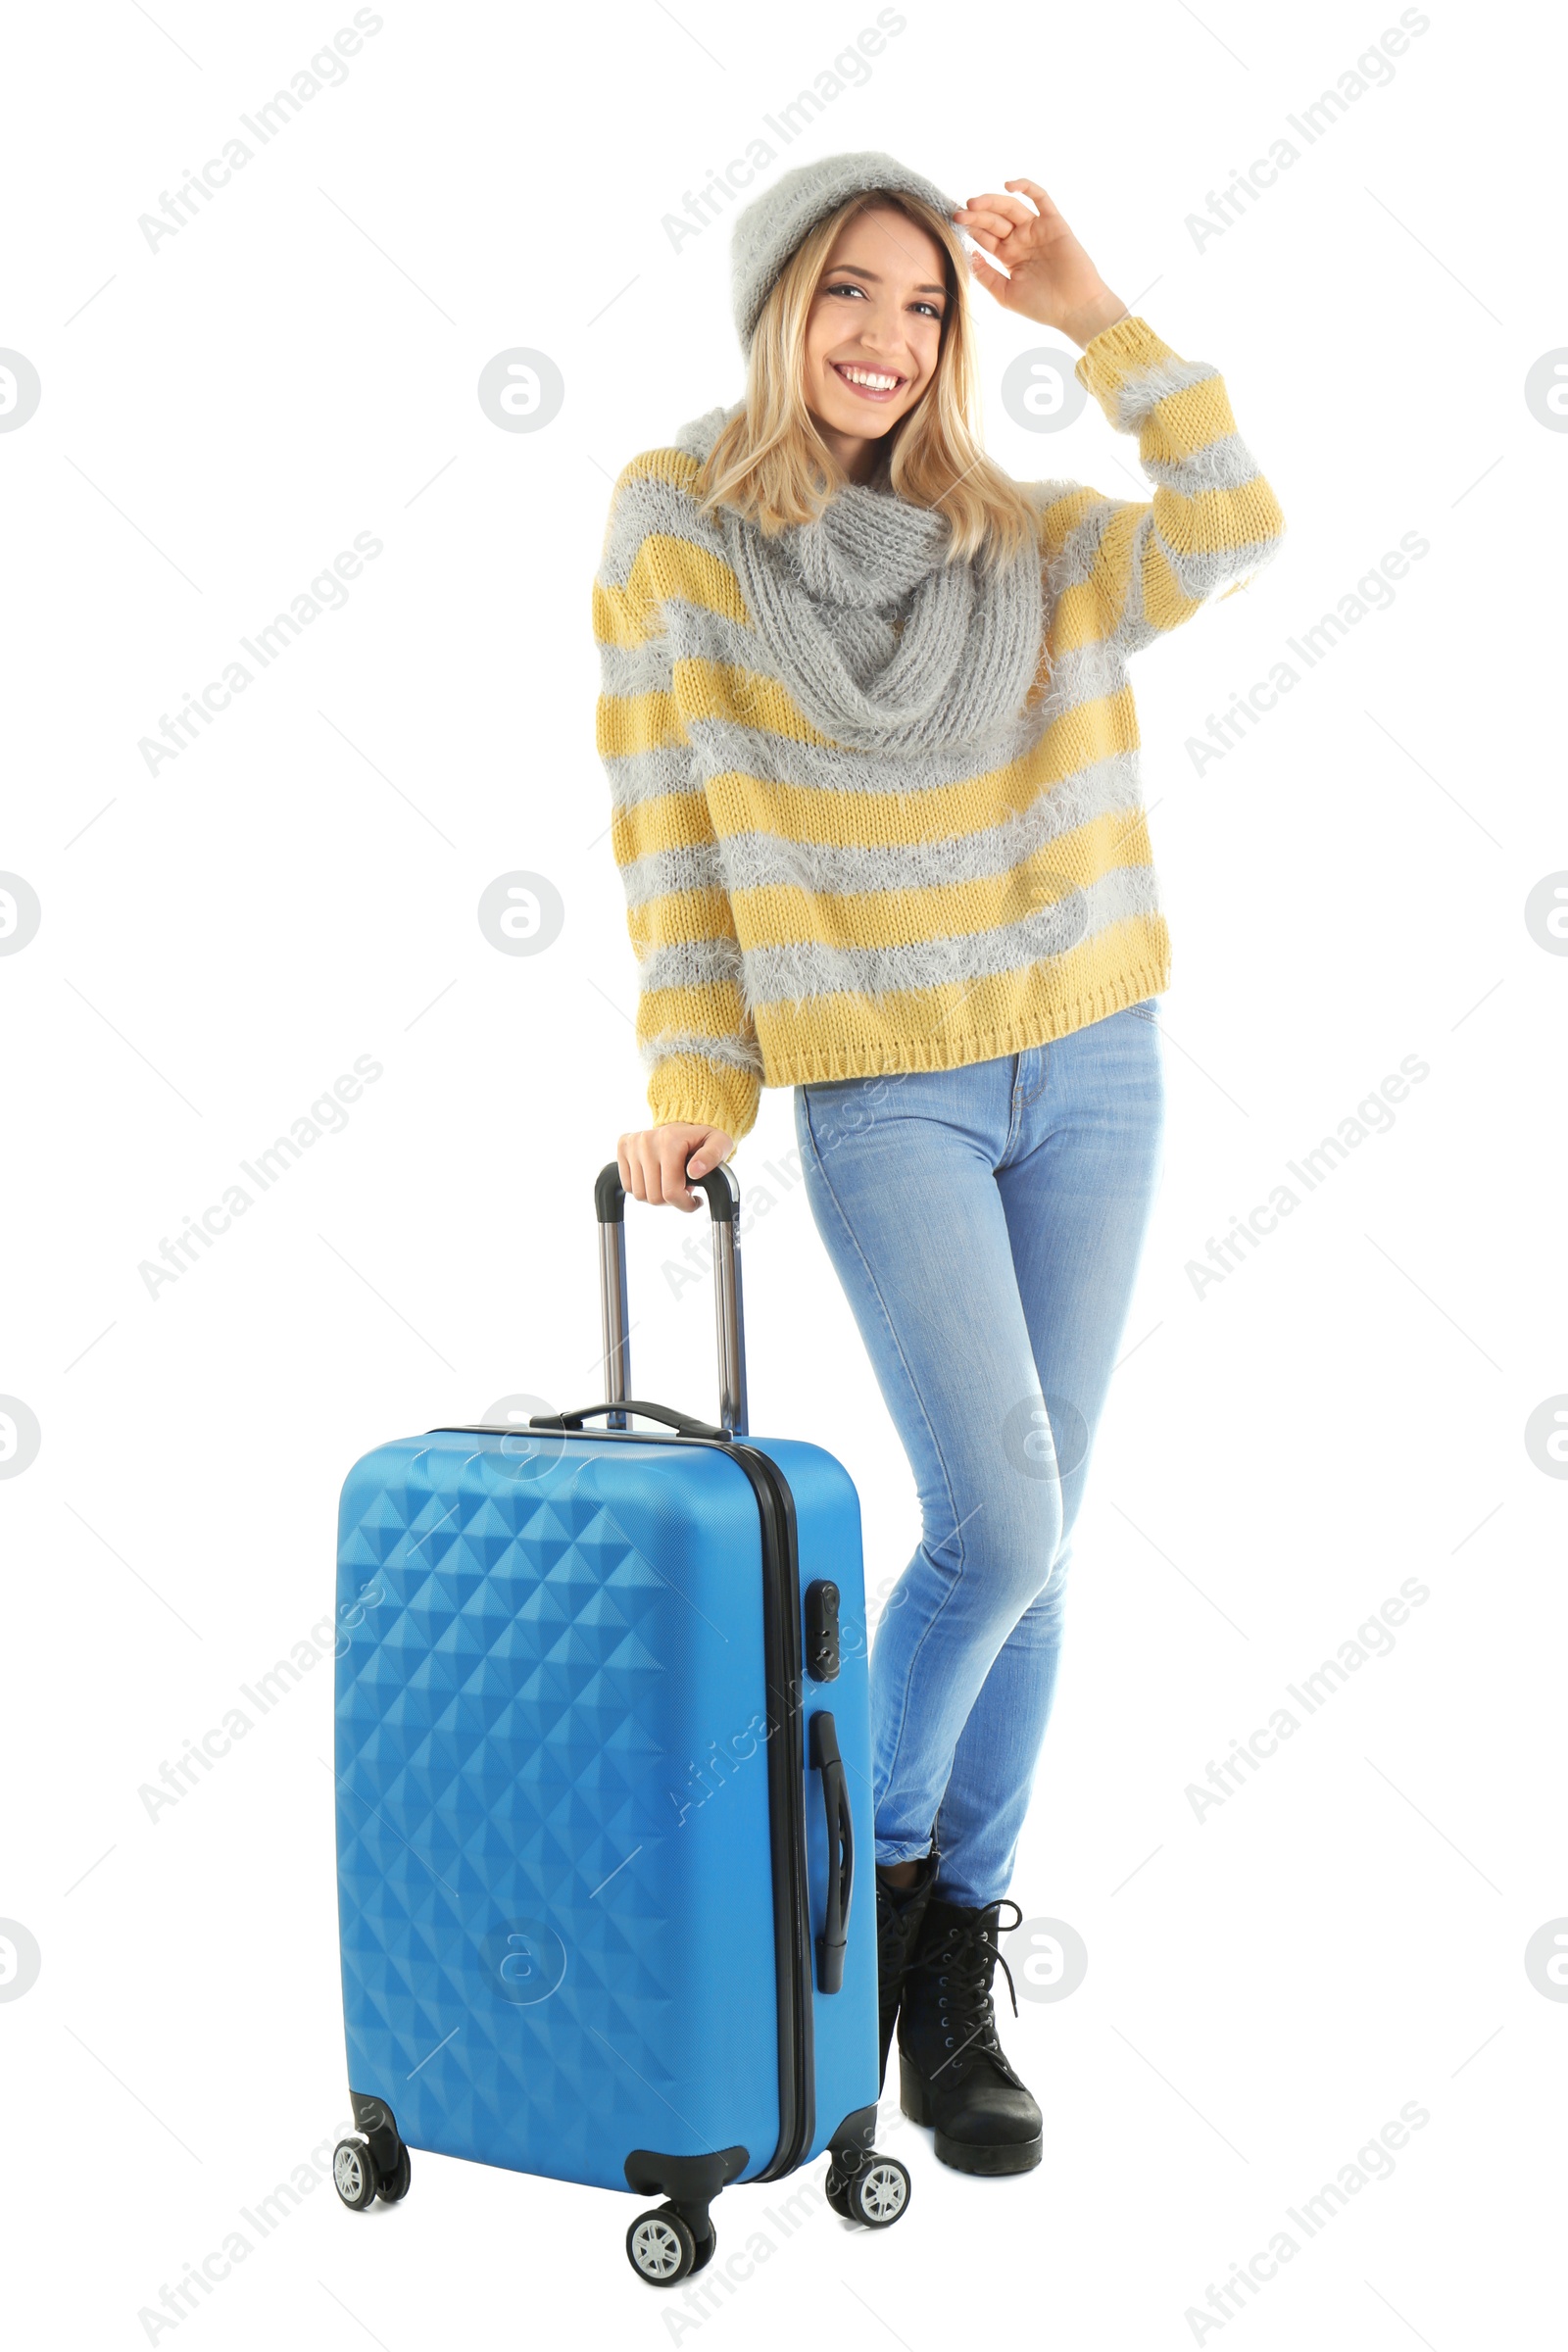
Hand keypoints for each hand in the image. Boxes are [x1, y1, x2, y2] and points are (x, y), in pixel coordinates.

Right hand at [617, 1122, 733, 1211]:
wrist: (684, 1123)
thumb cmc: (703, 1137)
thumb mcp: (720, 1143)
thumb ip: (712, 1156)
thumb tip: (695, 1171)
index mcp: (670, 1141)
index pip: (670, 1191)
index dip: (685, 1204)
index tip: (695, 1201)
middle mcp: (647, 1141)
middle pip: (654, 1197)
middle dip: (672, 1200)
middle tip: (683, 1189)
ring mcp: (632, 1144)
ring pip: (639, 1194)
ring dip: (657, 1195)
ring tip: (670, 1182)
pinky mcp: (623, 1147)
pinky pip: (628, 1185)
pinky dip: (643, 1188)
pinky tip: (656, 1178)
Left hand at [954, 179, 1127, 346]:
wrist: (1076, 308)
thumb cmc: (1043, 307)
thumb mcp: (1005, 294)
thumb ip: (986, 275)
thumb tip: (968, 255)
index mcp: (1008, 256)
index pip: (985, 236)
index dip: (969, 229)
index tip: (952, 225)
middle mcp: (1021, 240)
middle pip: (994, 220)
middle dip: (975, 216)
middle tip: (957, 214)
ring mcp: (1036, 230)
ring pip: (1010, 208)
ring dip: (991, 202)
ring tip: (973, 204)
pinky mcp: (1053, 223)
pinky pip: (1040, 198)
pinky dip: (1026, 187)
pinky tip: (1009, 185)